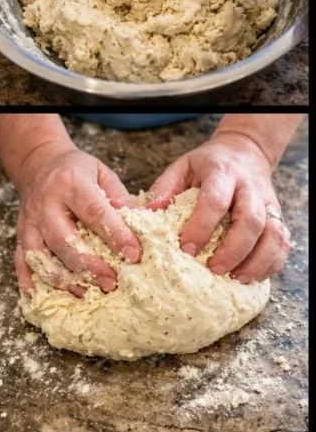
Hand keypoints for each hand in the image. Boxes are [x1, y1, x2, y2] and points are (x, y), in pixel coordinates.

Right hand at [14, 142, 141, 297]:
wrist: (39, 164)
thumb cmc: (76, 171)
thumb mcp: (102, 173)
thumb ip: (120, 198)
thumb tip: (140, 227)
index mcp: (71, 185)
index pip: (94, 212)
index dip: (115, 235)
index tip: (133, 254)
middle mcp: (46, 204)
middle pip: (63, 240)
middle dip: (88, 265)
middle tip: (110, 283)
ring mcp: (29, 222)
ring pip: (40, 255)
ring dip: (62, 278)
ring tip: (84, 292)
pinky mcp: (20, 235)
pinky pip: (20, 261)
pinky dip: (29, 281)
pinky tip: (42, 297)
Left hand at [145, 130, 289, 282]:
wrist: (245, 151)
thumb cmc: (208, 165)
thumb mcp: (183, 166)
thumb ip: (164, 187)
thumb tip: (148, 212)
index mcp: (222, 173)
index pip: (215, 201)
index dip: (201, 227)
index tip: (187, 249)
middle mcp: (250, 188)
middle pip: (251, 221)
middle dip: (233, 249)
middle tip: (213, 269)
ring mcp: (268, 203)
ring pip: (273, 234)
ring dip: (256, 261)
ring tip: (235, 279)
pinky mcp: (278, 217)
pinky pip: (282, 243)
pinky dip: (271, 263)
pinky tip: (252, 277)